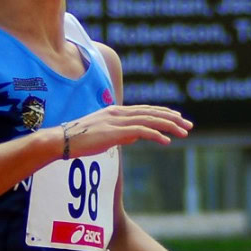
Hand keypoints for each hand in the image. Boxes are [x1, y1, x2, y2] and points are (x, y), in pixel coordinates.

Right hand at [58, 105, 192, 158]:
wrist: (61, 141)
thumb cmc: (80, 140)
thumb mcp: (104, 135)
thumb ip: (121, 134)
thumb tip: (135, 137)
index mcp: (116, 111)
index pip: (145, 109)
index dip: (163, 112)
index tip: (178, 118)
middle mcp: (118, 112)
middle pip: (151, 112)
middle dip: (172, 118)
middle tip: (189, 125)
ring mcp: (116, 121)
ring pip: (149, 120)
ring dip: (169, 126)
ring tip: (184, 132)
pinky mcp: (114, 132)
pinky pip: (140, 131)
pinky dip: (155, 135)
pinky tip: (166, 141)